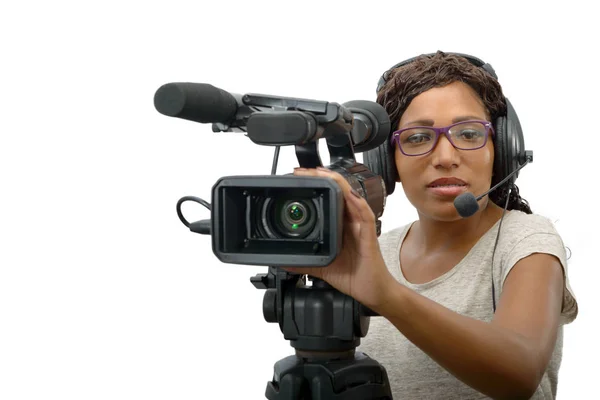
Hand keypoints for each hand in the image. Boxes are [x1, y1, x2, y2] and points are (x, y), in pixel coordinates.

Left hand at [283, 167, 393, 308]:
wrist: (374, 293)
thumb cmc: (354, 277)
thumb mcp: (323, 268)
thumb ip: (305, 263)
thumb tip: (284, 263)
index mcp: (342, 226)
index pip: (329, 199)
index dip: (317, 186)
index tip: (298, 178)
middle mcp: (352, 222)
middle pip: (339, 192)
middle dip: (323, 178)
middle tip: (303, 171)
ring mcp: (361, 227)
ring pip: (351, 197)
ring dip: (337, 183)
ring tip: (322, 173)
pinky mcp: (370, 236)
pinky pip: (365, 215)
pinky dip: (357, 203)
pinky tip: (349, 194)